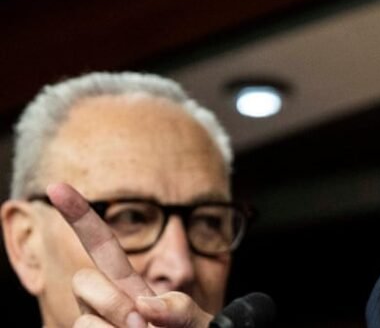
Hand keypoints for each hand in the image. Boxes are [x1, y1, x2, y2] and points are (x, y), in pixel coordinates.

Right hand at [46, 183, 214, 327]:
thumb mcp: (202, 323)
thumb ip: (181, 309)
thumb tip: (144, 305)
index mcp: (135, 289)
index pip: (104, 247)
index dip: (82, 216)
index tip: (57, 186)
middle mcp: (109, 306)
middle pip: (84, 281)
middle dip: (113, 301)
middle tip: (145, 326)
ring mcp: (96, 327)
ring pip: (85, 318)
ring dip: (117, 327)